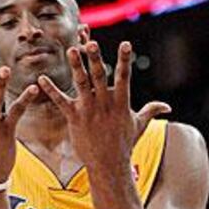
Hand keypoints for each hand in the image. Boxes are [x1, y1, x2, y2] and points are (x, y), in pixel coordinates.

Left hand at [37, 40, 170, 171]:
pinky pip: (61, 101)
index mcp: (120, 102)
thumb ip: (151, 111)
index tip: (126, 43)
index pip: (124, 77)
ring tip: (71, 50)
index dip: (124, 60)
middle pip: (100, 76)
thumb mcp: (140, 126)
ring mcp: (89, 110)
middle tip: (91, 43)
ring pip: (81, 84)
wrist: (109, 165)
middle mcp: (104, 104)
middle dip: (96, 59)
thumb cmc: (124, 144)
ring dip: (76, 66)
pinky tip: (41, 79)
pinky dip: (50, 90)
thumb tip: (168, 107)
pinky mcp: (74, 118)